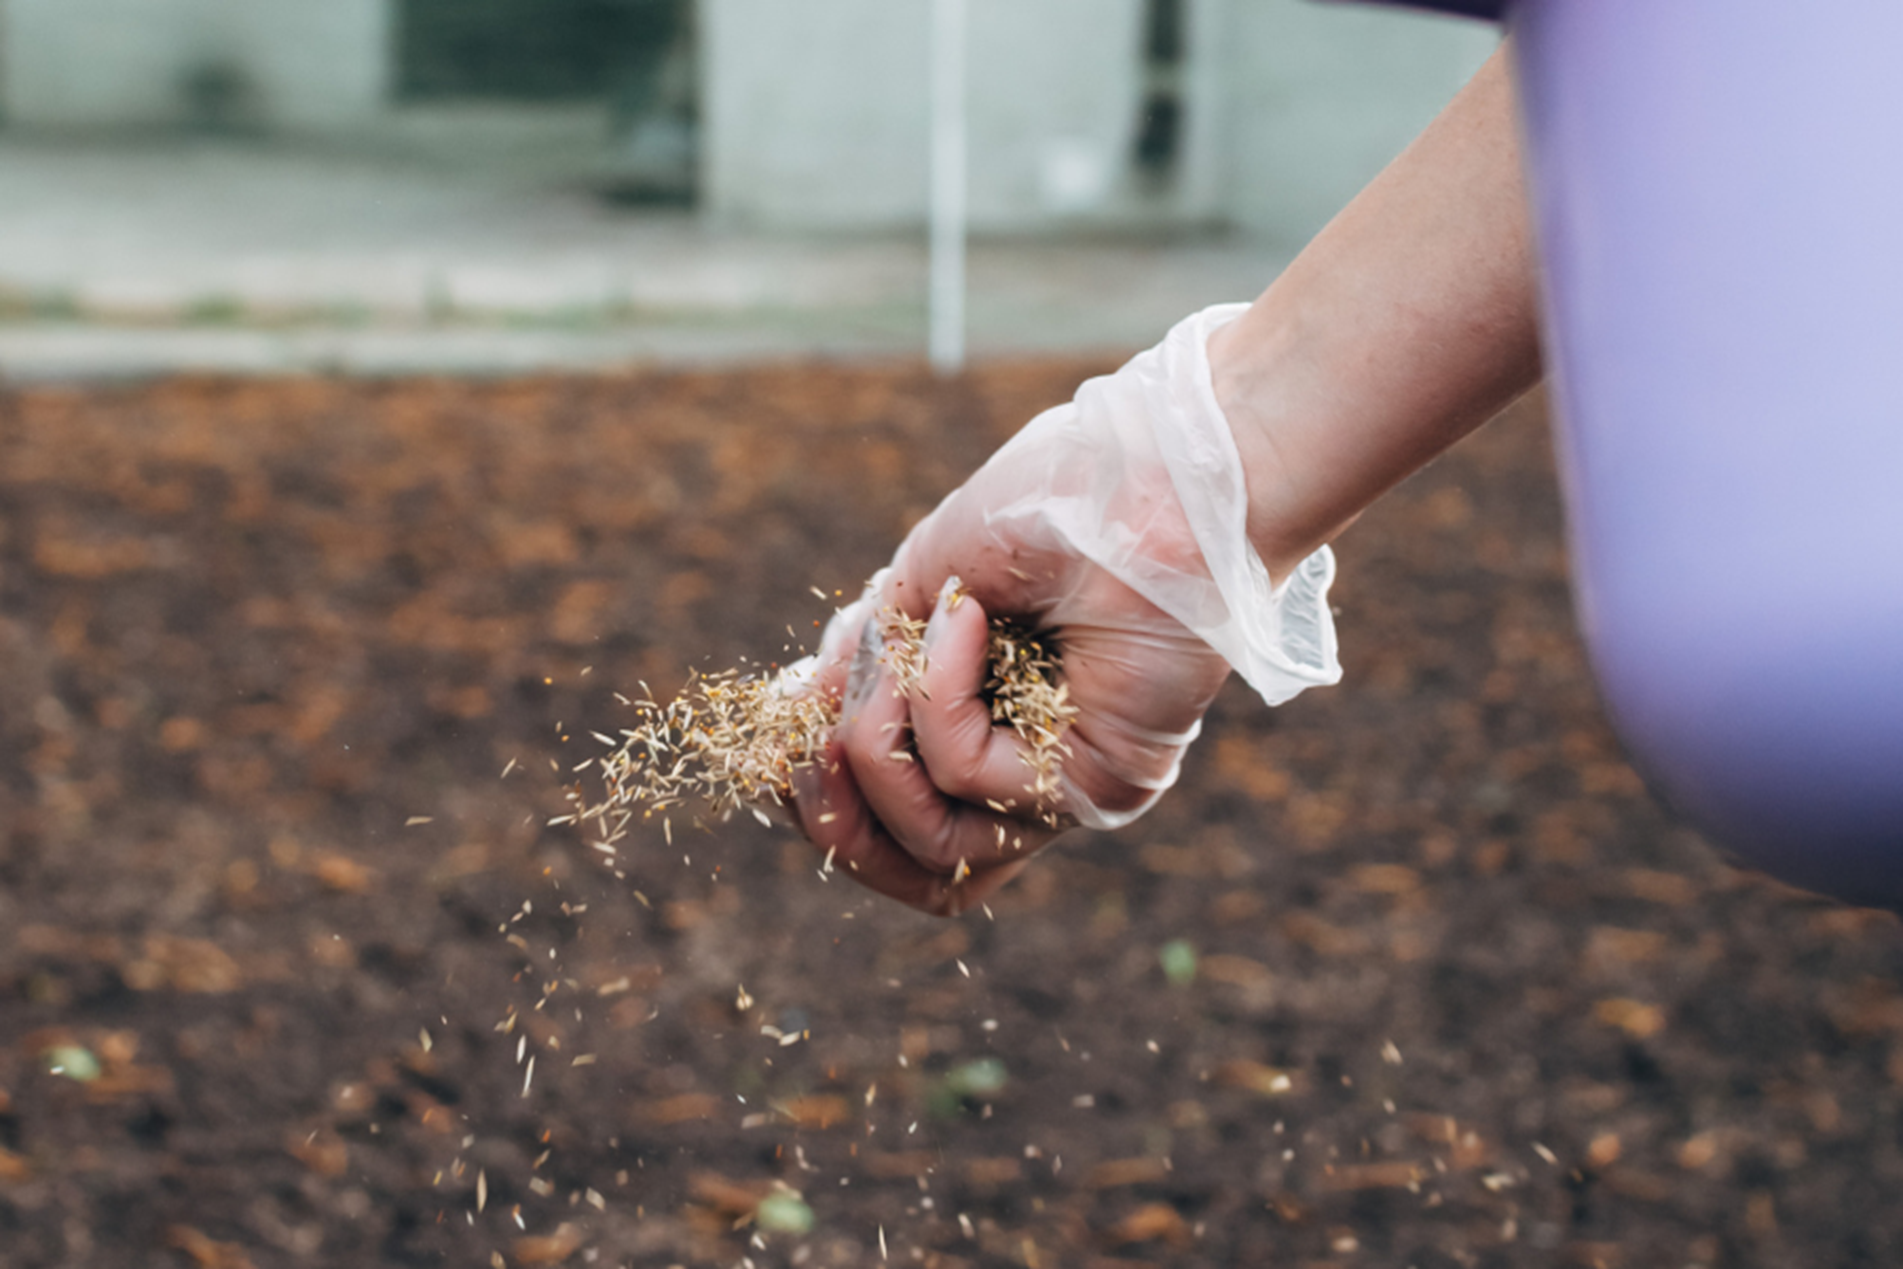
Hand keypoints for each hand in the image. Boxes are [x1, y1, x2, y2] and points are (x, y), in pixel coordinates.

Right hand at [788, 306, 1341, 913]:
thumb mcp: (922, 587)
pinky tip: (968, 623)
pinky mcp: (1096, 783)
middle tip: (806, 740)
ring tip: (895, 655)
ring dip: (877, 751)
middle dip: (828, 814)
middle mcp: (1028, 774)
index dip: (819, 797)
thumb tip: (796, 724)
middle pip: (911, 867)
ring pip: (932, 848)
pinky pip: (972, 782)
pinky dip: (939, 703)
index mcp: (988, 729)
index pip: (895, 823)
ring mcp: (1063, 786)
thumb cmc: (1054, 505)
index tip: (779, 727)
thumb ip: (865, 664)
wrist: (1153, 475)